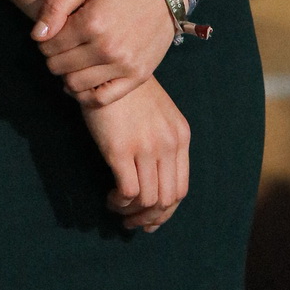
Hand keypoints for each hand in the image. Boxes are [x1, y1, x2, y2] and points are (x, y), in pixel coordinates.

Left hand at [32, 0, 176, 106]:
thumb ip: (57, 4)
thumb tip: (37, 35)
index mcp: (92, 22)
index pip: (50, 45)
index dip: (44, 40)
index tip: (52, 34)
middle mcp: (107, 48)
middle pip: (60, 66)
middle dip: (53, 57)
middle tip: (60, 47)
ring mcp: (124, 65)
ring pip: (76, 84)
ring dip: (66, 74)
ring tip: (72, 60)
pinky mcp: (137, 76)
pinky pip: (101, 99)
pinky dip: (84, 95)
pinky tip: (81, 82)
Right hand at [81, 75, 189, 232]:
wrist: (107, 67)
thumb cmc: (129, 91)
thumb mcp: (159, 114)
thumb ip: (164, 141)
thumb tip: (156, 180)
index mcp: (180, 136)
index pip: (181, 189)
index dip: (165, 212)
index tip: (150, 220)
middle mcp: (169, 143)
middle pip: (168, 200)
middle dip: (150, 219)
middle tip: (131, 222)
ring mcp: (146, 147)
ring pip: (148, 201)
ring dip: (132, 213)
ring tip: (117, 207)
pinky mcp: (121, 149)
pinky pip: (128, 192)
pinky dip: (120, 203)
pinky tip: (110, 197)